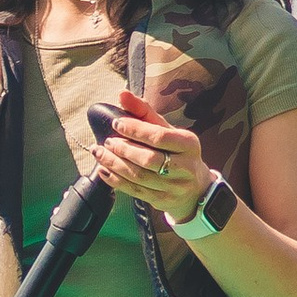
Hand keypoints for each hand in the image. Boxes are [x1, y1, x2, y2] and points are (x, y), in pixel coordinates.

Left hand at [90, 83, 206, 223]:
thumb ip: (144, 112)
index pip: (159, 137)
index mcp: (188, 144)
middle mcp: (184, 167)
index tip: (117, 123)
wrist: (195, 188)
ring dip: (115, 164)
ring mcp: (174, 187)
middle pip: (148, 159)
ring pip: (139, 176)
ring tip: (100, 153)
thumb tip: (122, 94)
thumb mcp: (168, 130)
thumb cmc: (178, 153)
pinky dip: (115, 180)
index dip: (136, 130)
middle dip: (124, 150)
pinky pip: (135, 191)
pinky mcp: (162, 201)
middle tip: (108, 141)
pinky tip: (104, 170)